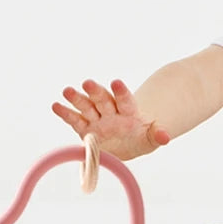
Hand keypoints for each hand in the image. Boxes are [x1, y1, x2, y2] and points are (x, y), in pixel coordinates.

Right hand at [52, 79, 169, 160]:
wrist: (128, 142)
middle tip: (88, 82)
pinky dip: (65, 113)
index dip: (121, 92)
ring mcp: (97, 119)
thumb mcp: (151, 138)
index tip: (116, 82)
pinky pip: (74, 121)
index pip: (125, 100)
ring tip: (67, 90)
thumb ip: (157, 134)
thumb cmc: (141, 137)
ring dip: (77, 99)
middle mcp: (111, 112)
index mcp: (128, 111)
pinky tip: (56, 106)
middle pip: (103, 100)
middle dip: (96, 91)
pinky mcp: (86, 130)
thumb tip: (167, 136)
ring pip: (86, 107)